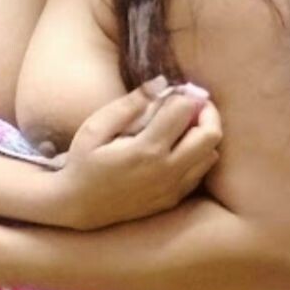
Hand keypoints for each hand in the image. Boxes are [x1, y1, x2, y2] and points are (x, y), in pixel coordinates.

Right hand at [54, 82, 222, 230]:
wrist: (77, 206)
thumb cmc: (83, 162)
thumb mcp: (95, 127)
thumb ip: (130, 104)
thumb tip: (161, 83)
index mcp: (146, 149)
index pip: (184, 110)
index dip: (181, 94)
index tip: (172, 92)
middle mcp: (166, 171)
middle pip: (211, 134)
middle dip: (206, 112)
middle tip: (190, 105)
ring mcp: (172, 189)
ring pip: (211, 155)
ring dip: (202, 136)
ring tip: (182, 128)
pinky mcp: (172, 200)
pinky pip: (199, 174)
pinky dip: (196, 157)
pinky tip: (176, 150)